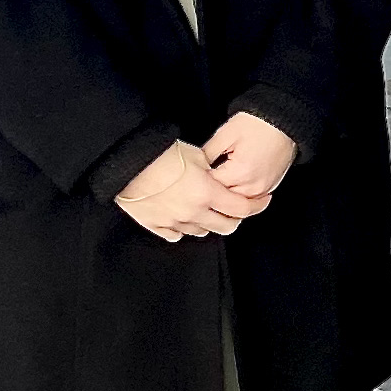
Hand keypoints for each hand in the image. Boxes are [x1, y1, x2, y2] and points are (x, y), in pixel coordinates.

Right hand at [116, 140, 269, 242]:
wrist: (126, 162)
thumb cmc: (160, 155)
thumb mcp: (197, 155)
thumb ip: (213, 171)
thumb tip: (219, 177)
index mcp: (207, 193)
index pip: (242, 207)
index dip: (257, 205)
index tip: (263, 201)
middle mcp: (193, 212)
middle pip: (225, 225)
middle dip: (235, 218)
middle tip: (237, 208)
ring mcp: (174, 221)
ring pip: (201, 232)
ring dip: (210, 223)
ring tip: (209, 211)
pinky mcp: (155, 225)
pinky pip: (174, 235)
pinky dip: (183, 229)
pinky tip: (185, 220)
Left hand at [202, 109, 298, 200]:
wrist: (283, 121)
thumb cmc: (258, 124)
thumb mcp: (224, 135)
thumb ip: (206, 154)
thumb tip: (195, 166)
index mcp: (240, 173)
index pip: (210, 188)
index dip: (199, 180)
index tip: (194, 173)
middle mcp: (253, 186)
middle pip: (223, 200)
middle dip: (212, 190)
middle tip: (203, 178)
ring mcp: (264, 189)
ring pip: (236, 204)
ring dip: (226, 195)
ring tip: (218, 181)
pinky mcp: (270, 187)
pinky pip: (250, 200)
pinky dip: (240, 194)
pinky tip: (233, 183)